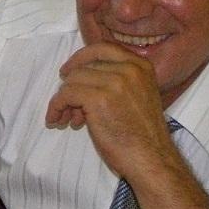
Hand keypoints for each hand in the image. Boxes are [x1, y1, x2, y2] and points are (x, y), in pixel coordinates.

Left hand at [45, 42, 174, 179]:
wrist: (152, 159)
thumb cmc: (143, 136)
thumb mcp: (139, 96)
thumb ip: (118, 81)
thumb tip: (81, 79)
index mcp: (141, 65)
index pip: (102, 48)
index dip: (81, 58)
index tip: (68, 71)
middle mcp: (129, 69)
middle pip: (84, 65)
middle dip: (71, 85)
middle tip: (66, 105)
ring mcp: (115, 82)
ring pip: (72, 80)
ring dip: (64, 100)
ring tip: (68, 119)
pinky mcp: (98, 99)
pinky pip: (65, 95)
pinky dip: (56, 107)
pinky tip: (58, 120)